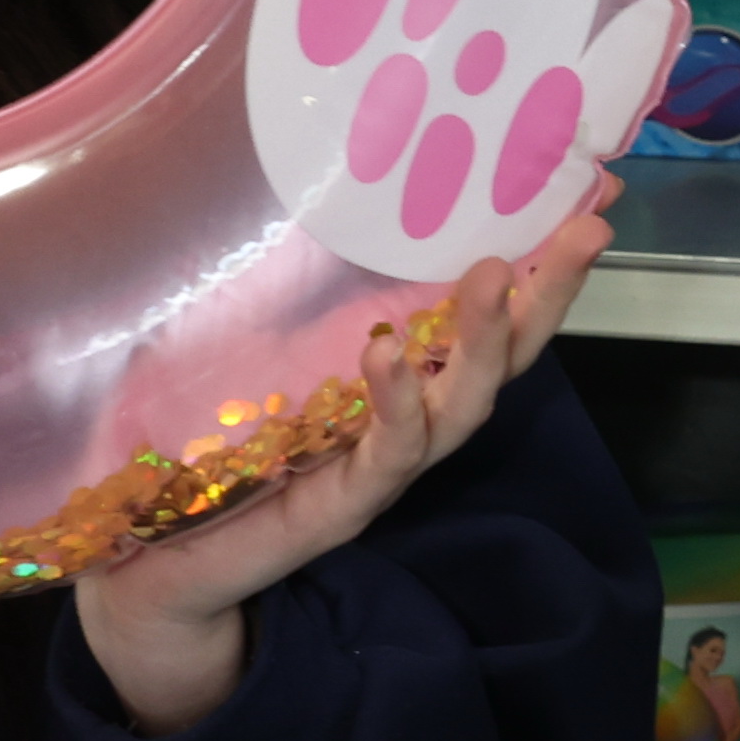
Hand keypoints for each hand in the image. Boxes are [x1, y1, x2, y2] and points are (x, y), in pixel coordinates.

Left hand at [70, 184, 615, 731]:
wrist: (151, 564)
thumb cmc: (196, 446)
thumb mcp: (240, 342)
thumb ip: (273, 281)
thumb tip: (283, 176)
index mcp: (395, 379)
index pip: (482, 318)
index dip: (537, 264)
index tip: (588, 199)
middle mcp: (405, 422)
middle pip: (501, 360)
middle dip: (549, 296)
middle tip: (588, 230)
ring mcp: (378, 468)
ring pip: (459, 407)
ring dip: (484, 341)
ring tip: (497, 275)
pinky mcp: (337, 508)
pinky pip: (385, 455)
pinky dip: (394, 402)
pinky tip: (388, 352)